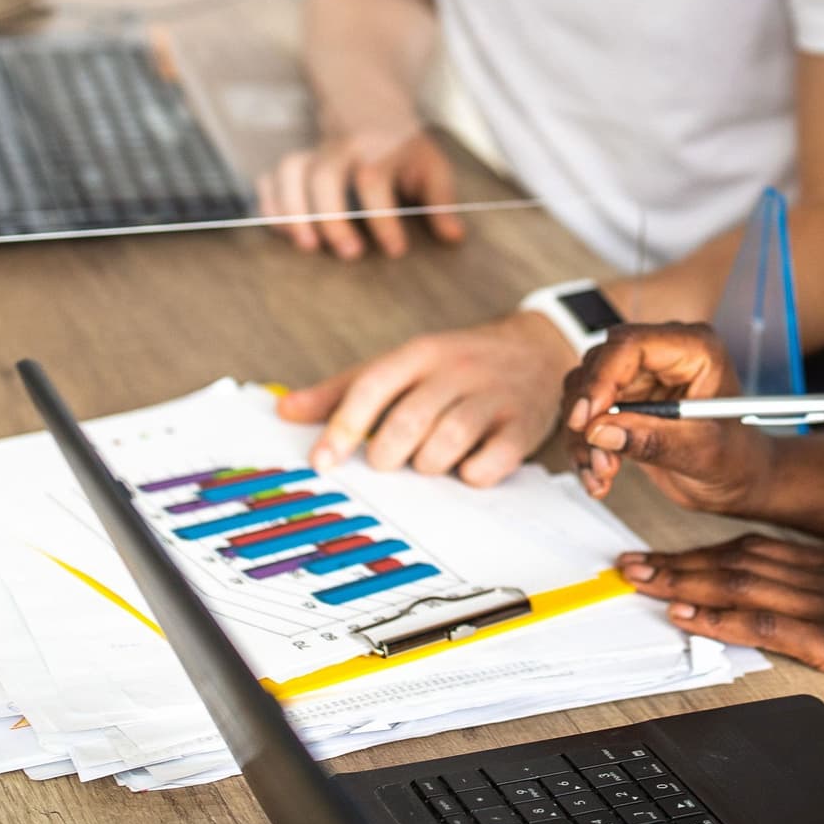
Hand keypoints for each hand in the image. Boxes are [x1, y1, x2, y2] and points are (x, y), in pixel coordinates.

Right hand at [256, 126, 463, 258]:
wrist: (366, 99)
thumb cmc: (402, 143)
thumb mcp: (430, 163)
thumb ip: (441, 201)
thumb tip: (454, 237)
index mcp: (379, 145)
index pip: (374, 180)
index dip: (383, 218)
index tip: (395, 250)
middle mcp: (341, 146)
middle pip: (325, 177)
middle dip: (332, 218)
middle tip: (350, 254)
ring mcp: (313, 151)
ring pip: (290, 173)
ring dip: (293, 211)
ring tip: (308, 247)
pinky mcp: (296, 160)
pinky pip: (271, 177)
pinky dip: (270, 204)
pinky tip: (281, 231)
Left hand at [281, 311, 573, 483]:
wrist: (537, 348)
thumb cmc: (456, 366)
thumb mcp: (404, 364)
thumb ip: (346, 390)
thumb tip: (286, 412)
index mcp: (421, 353)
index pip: (372, 386)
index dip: (342, 427)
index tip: (322, 462)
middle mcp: (457, 370)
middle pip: (407, 422)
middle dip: (387, 454)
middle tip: (390, 460)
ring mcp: (494, 397)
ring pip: (446, 444)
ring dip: (429, 465)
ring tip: (430, 460)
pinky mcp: (523, 425)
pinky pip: (489, 465)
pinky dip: (472, 475)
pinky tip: (468, 466)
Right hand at [560, 323, 768, 512]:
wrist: (739, 481)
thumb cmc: (737, 459)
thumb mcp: (703, 453)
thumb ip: (654, 440)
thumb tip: (601, 431)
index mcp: (694, 350)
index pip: (632, 345)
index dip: (602, 378)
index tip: (586, 418)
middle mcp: (662, 356)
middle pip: (600, 364)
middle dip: (590, 414)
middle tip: (598, 456)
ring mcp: (641, 377)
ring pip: (584, 391)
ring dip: (583, 437)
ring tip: (603, 474)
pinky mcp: (624, 401)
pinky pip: (585, 415)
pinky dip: (584, 448)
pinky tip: (599, 477)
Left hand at [617, 534, 823, 694]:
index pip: (754, 548)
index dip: (705, 551)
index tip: (668, 553)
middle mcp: (819, 573)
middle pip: (733, 561)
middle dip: (676, 562)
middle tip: (627, 563)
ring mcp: (823, 603)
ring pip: (737, 585)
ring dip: (682, 583)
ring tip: (639, 582)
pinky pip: (764, 624)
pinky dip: (719, 617)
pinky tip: (688, 614)